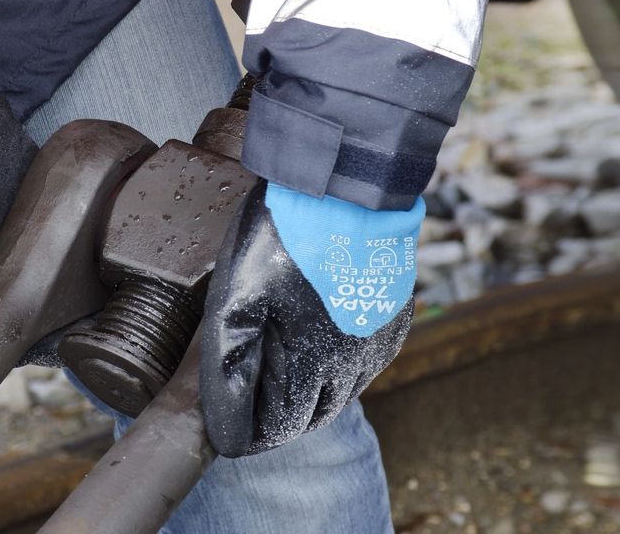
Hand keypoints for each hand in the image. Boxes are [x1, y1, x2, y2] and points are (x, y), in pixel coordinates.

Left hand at [198, 181, 423, 456]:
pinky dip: (338, 365)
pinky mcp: (393, 320)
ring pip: (341, 392)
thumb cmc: (284, 238)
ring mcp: (379, 343)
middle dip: (277, 415)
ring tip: (277, 369)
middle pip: (311, 416)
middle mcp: (355, 366)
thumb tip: (226, 425)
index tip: (226, 422)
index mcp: (312, 368)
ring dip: (309, 392)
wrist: (345, 186)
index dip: (247, 431)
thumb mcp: (237, 299)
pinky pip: (365, 361)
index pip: (277, 430)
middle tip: (247, 398)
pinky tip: (316, 342)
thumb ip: (229, 365)